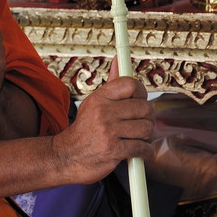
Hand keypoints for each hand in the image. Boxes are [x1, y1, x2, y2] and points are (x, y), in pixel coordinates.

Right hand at [52, 58, 154, 183]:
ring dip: (148, 135)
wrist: (67, 157)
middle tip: (143, 123)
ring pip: (146, 128)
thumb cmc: (85, 129)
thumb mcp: (93, 103)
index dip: (142, 93)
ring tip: (140, 137)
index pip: (131, 84)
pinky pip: (142, 147)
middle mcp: (103, 112)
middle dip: (148, 117)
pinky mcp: (113, 150)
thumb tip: (118, 60)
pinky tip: (141, 150)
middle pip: (144, 107)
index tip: (141, 101)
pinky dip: (146, 150)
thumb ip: (111, 84)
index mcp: (100, 97)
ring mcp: (108, 131)